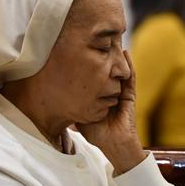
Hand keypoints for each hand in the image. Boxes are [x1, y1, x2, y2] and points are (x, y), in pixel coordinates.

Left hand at [78, 50, 148, 174]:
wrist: (114, 145)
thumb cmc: (97, 135)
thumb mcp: (79, 116)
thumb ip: (72, 105)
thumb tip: (54, 95)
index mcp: (98, 96)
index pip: (92, 77)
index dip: (87, 65)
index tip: (79, 51)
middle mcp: (109, 92)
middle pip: (105, 70)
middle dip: (101, 56)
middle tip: (93, 40)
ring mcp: (120, 92)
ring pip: (118, 70)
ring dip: (116, 57)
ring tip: (111, 41)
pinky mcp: (129, 95)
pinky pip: (130, 77)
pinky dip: (129, 65)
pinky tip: (125, 53)